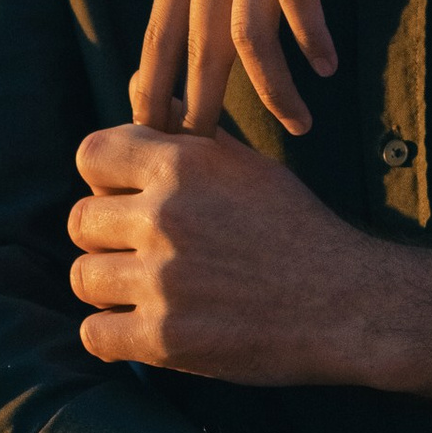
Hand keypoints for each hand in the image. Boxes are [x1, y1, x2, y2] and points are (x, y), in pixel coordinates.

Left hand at [70, 124, 431, 432]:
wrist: (350, 303)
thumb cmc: (297, 229)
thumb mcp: (246, 165)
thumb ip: (186, 133)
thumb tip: (136, 93)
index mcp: (183, 163)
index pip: (90, 156)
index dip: (105, 179)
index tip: (128, 200)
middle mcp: (166, 215)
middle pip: (81, 221)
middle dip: (107, 237)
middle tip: (142, 255)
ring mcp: (163, 280)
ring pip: (83, 278)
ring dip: (109, 288)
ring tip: (145, 293)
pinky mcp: (165, 339)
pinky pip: (95, 334)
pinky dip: (114, 336)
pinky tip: (142, 330)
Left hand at [132, 0, 358, 137]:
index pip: (156, 31)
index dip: (153, 86)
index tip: (156, 134)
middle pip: (192, 45)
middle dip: (196, 108)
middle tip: (202, 162)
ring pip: (245, 32)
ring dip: (269, 88)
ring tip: (294, 126)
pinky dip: (309, 36)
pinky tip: (324, 66)